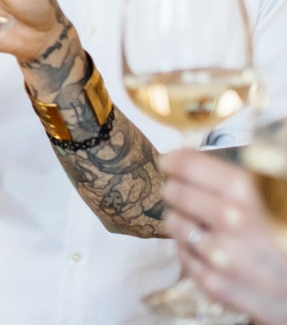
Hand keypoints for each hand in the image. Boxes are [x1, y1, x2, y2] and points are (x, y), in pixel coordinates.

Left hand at [162, 149, 286, 323]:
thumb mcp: (275, 197)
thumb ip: (244, 179)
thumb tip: (196, 158)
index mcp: (249, 192)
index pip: (190, 166)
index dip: (174, 161)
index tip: (168, 162)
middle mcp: (232, 222)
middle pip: (175, 193)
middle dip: (174, 189)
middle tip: (178, 190)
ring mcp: (221, 257)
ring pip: (175, 224)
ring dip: (181, 219)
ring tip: (199, 222)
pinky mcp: (215, 286)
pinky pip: (183, 256)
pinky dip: (190, 249)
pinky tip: (210, 249)